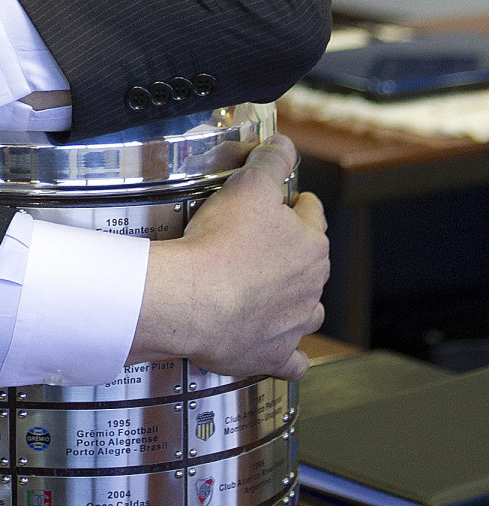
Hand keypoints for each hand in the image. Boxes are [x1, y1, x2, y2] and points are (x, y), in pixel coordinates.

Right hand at [129, 136, 328, 381]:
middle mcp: (310, 288)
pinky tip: (282, 349)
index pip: (313, 216)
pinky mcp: (273, 356)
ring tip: (268, 294)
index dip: (297, 205)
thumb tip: (284, 144)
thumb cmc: (221, 244)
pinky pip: (294, 362)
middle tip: (261, 245)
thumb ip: (271, 161)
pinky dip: (290, 355)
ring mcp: (294, 325)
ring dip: (294, 303)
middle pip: (310, 264)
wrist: (191, 301)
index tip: (286, 203)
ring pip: (307, 311)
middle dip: (293, 253)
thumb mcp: (249, 185)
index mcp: (311, 246)